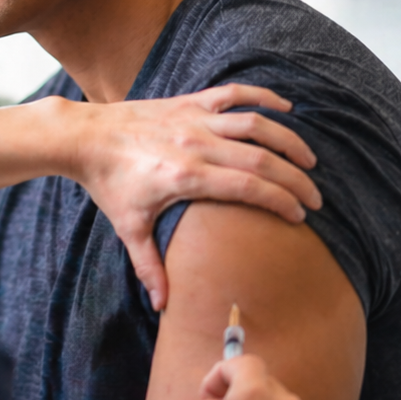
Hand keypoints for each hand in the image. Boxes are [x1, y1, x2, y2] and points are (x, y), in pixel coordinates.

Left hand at [66, 84, 320, 309]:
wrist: (83, 138)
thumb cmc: (107, 183)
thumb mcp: (128, 227)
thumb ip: (148, 266)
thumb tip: (163, 306)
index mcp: (186, 176)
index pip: (250, 187)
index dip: (281, 201)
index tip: (300, 217)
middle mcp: (195, 144)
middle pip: (262, 159)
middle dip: (296, 179)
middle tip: (316, 198)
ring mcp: (192, 119)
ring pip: (255, 124)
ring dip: (289, 141)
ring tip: (310, 161)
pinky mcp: (187, 101)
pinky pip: (232, 93)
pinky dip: (262, 96)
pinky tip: (286, 107)